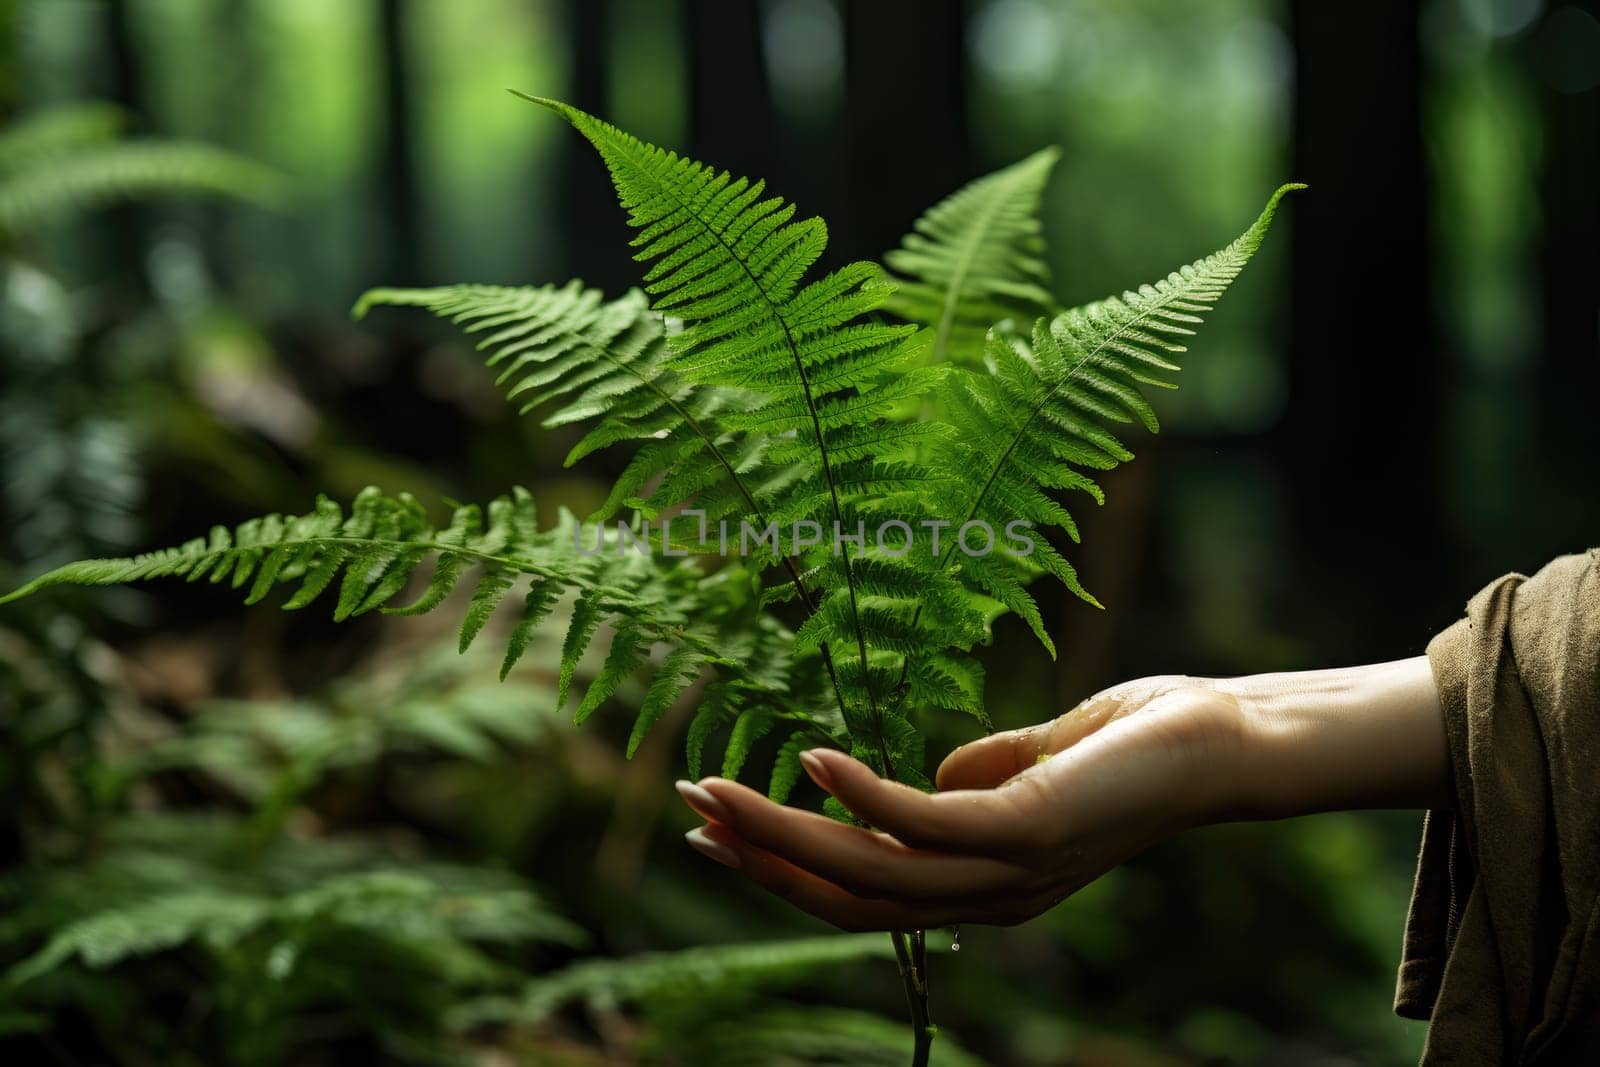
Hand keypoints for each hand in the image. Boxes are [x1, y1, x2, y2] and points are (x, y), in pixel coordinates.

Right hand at [675, 677, 1251, 930]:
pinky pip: (924, 824)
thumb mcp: (1037, 764)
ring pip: (870, 871)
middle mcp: (987, 897)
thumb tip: (931, 776)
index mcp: (982, 885)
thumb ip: (981, 777)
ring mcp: (1007, 871)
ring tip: (717, 788)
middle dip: (761, 856)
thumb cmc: (1136, 746)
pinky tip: (811, 759)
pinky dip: (862, 797)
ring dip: (785, 832)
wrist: (1228, 742)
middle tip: (690, 807)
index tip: (719, 822)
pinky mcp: (1027, 830)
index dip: (784, 864)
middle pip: (848, 894)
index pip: (861, 891)